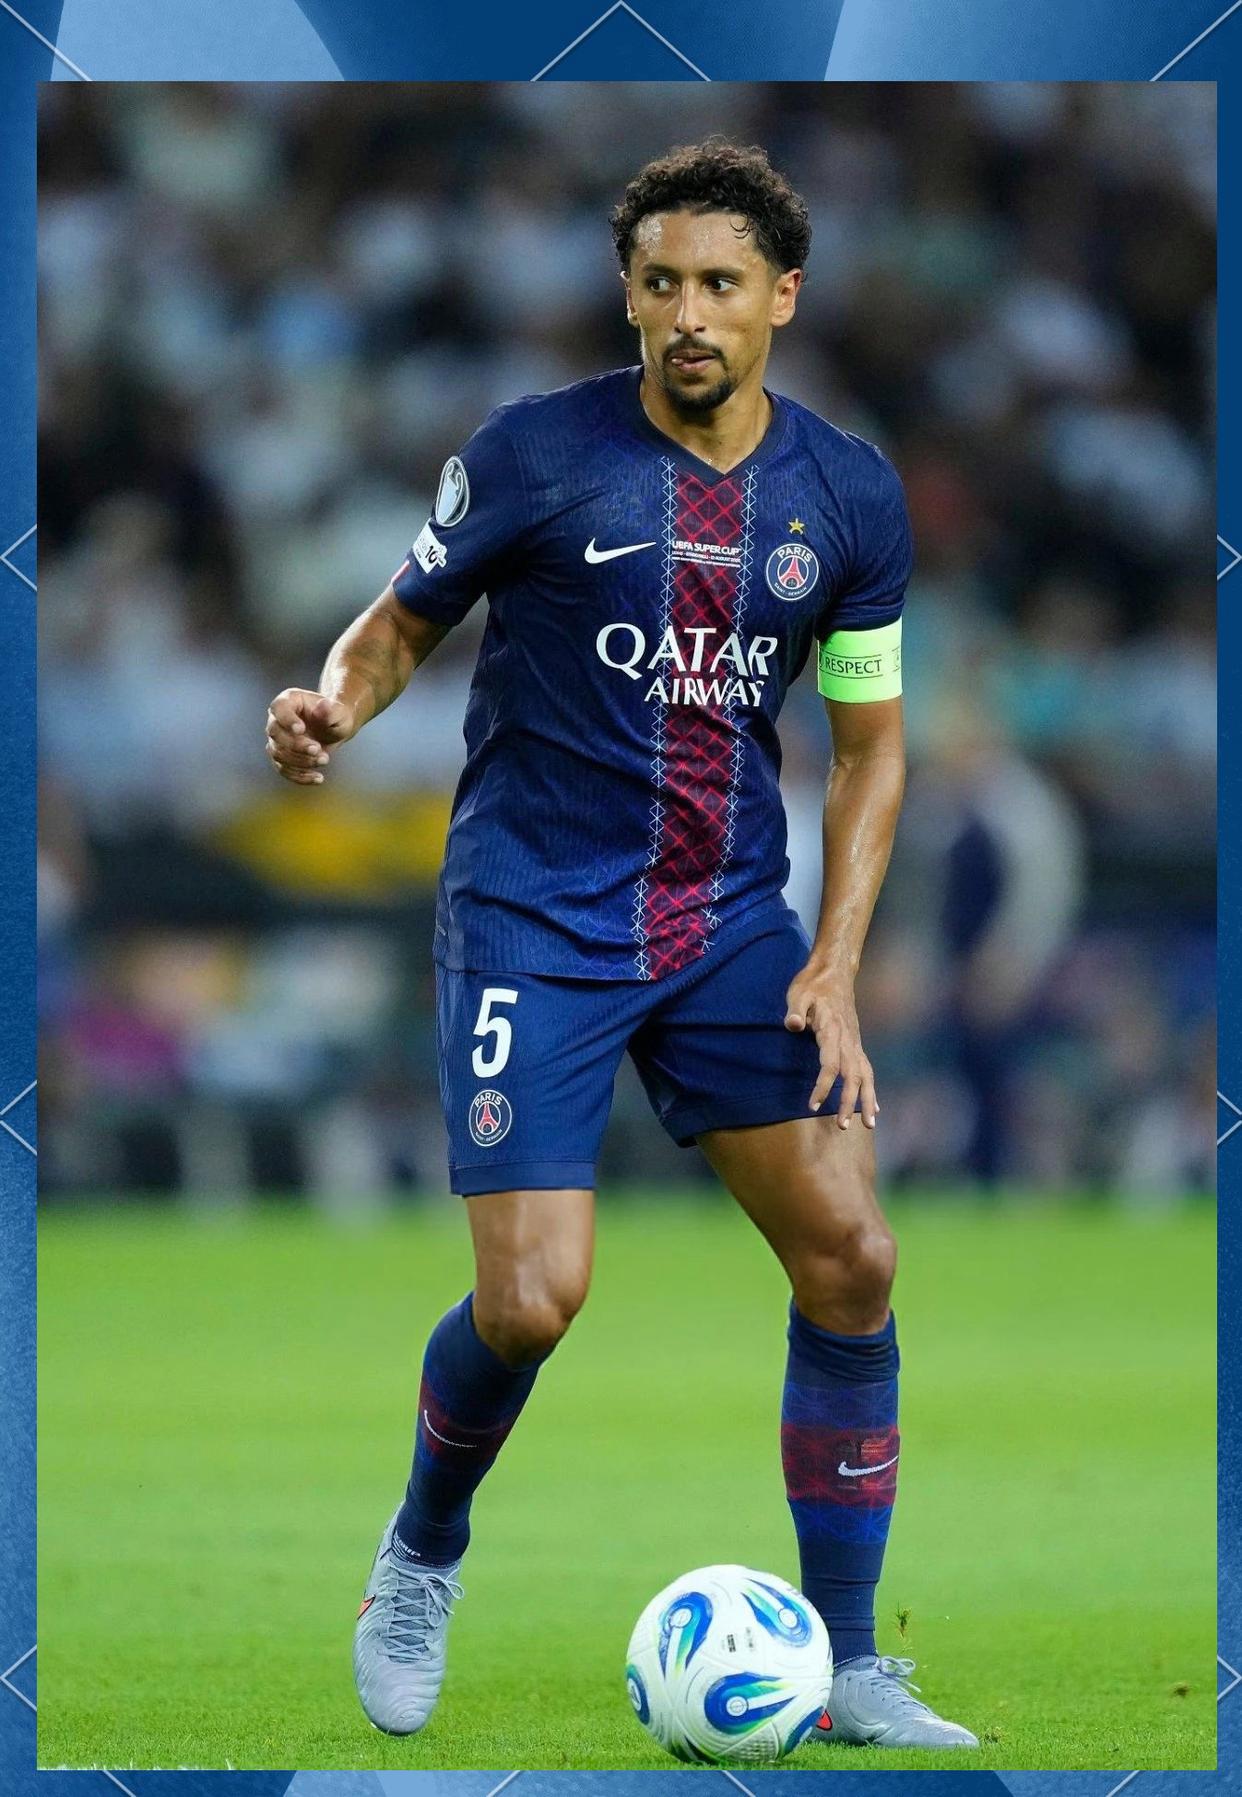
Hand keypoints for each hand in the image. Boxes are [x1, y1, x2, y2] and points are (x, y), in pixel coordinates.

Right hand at [264, 689, 356, 785]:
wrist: (335, 728)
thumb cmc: (336, 716)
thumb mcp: (339, 712)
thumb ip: (332, 710)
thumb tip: (324, 705)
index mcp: (289, 700)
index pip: (279, 708)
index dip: (286, 720)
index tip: (301, 729)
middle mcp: (277, 719)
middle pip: (275, 734)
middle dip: (296, 745)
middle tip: (318, 749)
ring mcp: (277, 740)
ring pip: (278, 754)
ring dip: (301, 761)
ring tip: (325, 759)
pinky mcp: (282, 757)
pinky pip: (284, 769)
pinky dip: (300, 776)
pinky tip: (318, 778)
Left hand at [784, 962, 877, 1128]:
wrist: (834, 971)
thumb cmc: (812, 984)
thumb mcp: (798, 993)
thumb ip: (796, 1010)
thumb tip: (793, 1025)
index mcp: (833, 1030)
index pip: (830, 1064)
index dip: (823, 1086)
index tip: (812, 1106)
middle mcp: (848, 1039)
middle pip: (852, 1075)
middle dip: (849, 1102)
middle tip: (842, 1127)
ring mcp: (855, 1042)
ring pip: (865, 1075)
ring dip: (867, 1100)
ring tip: (869, 1126)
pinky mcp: (856, 1044)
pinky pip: (867, 1070)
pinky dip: (872, 1090)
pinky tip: (875, 1108)